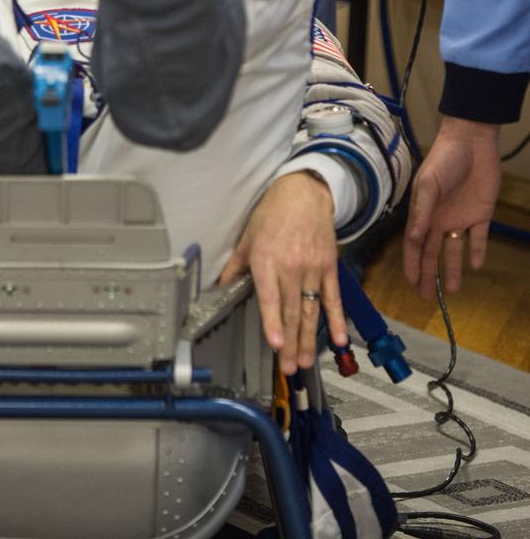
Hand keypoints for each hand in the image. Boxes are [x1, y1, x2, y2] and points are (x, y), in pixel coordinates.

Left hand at [219, 173, 345, 374]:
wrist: (304, 192)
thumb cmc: (273, 213)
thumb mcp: (248, 237)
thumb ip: (235, 266)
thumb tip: (219, 286)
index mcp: (267, 259)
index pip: (270, 296)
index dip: (272, 321)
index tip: (275, 343)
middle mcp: (291, 266)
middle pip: (291, 311)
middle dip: (290, 342)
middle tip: (289, 367)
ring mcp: (313, 268)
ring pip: (311, 310)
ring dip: (309, 339)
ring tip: (305, 361)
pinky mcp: (329, 267)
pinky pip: (334, 297)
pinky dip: (336, 319)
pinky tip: (339, 339)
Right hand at [403, 117, 501, 298]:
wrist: (472, 142)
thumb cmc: (444, 159)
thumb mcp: (429, 184)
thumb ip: (422, 212)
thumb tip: (412, 239)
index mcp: (423, 212)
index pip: (414, 244)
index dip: (411, 264)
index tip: (411, 284)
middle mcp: (440, 219)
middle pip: (432, 252)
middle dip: (428, 274)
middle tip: (427, 299)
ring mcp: (460, 217)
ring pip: (454, 250)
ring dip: (453, 269)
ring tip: (451, 291)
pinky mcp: (482, 214)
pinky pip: (479, 238)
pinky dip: (477, 251)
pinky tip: (475, 265)